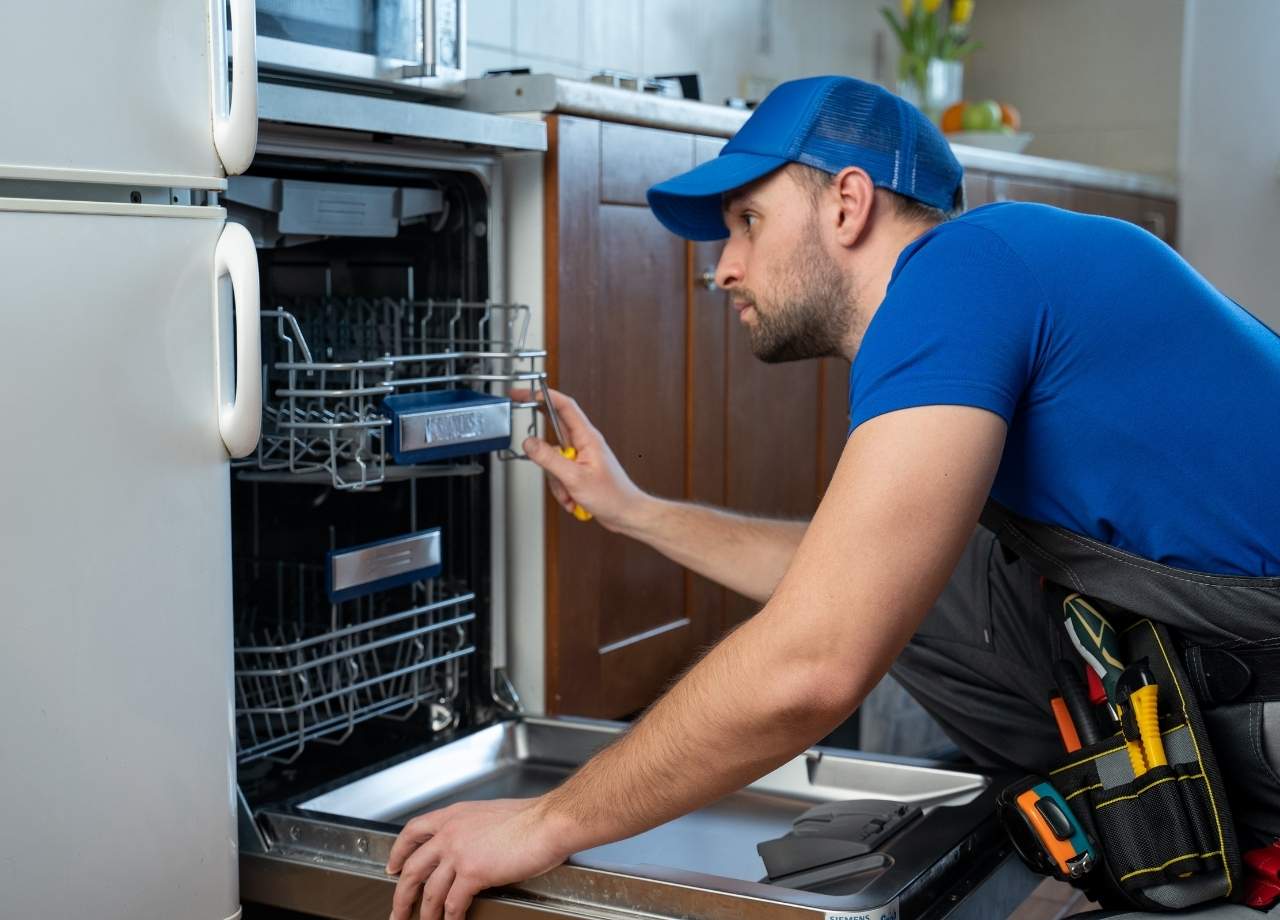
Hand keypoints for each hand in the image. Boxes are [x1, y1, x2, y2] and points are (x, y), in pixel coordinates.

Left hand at [386, 797, 572, 919]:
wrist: (548, 823)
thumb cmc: (531, 818)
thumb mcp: (490, 814)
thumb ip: (473, 829)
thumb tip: (471, 847)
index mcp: (454, 816)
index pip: (413, 831)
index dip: (398, 851)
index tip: (393, 866)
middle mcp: (451, 833)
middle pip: (412, 867)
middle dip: (401, 894)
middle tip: (397, 910)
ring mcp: (459, 853)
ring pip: (429, 891)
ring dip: (424, 913)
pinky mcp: (473, 873)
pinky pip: (453, 904)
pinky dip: (450, 919)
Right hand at [512, 387, 648, 531]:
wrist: (626, 514)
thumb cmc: (613, 496)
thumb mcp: (575, 477)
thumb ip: (549, 458)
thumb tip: (529, 442)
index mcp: (587, 437)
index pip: (564, 406)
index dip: (544, 396)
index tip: (526, 393)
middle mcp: (584, 444)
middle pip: (554, 432)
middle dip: (542, 446)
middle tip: (530, 442)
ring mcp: (581, 458)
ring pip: (553, 459)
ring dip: (556, 480)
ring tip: (570, 492)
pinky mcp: (578, 471)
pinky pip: (559, 475)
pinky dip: (562, 489)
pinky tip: (573, 498)